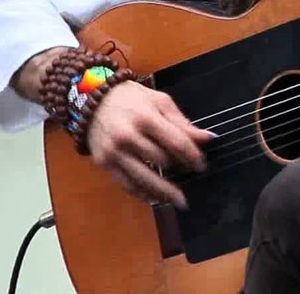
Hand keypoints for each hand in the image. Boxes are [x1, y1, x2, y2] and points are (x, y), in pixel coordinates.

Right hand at [86, 81, 213, 209]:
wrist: (91, 99)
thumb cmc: (131, 98)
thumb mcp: (159, 101)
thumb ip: (182, 122)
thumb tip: (208, 138)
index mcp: (145, 118)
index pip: (176, 142)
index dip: (192, 156)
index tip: (202, 165)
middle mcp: (128, 137)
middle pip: (161, 161)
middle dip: (179, 170)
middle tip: (191, 176)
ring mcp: (114, 152)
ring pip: (143, 178)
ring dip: (164, 191)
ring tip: (180, 201)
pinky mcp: (104, 163)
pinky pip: (126, 184)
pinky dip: (142, 193)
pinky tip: (155, 198)